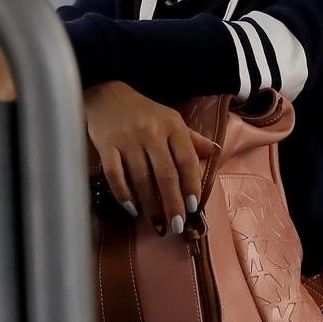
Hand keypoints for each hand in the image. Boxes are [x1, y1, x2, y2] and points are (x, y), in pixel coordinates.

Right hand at [85, 82, 218, 235]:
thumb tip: (216, 152)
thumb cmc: (144, 112)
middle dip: (173, 203)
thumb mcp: (171, 119)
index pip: (186, 160)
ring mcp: (127, 139)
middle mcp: (151, 132)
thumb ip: (192, 139)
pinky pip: (115, 175)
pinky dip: (124, 195)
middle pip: (165, 174)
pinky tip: (133, 209)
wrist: (106, 96)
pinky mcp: (106, 145)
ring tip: (157, 225)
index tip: (194, 207)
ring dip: (150, 206)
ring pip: (141, 179)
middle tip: (177, 225)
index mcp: (172, 125)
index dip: (192, 185)